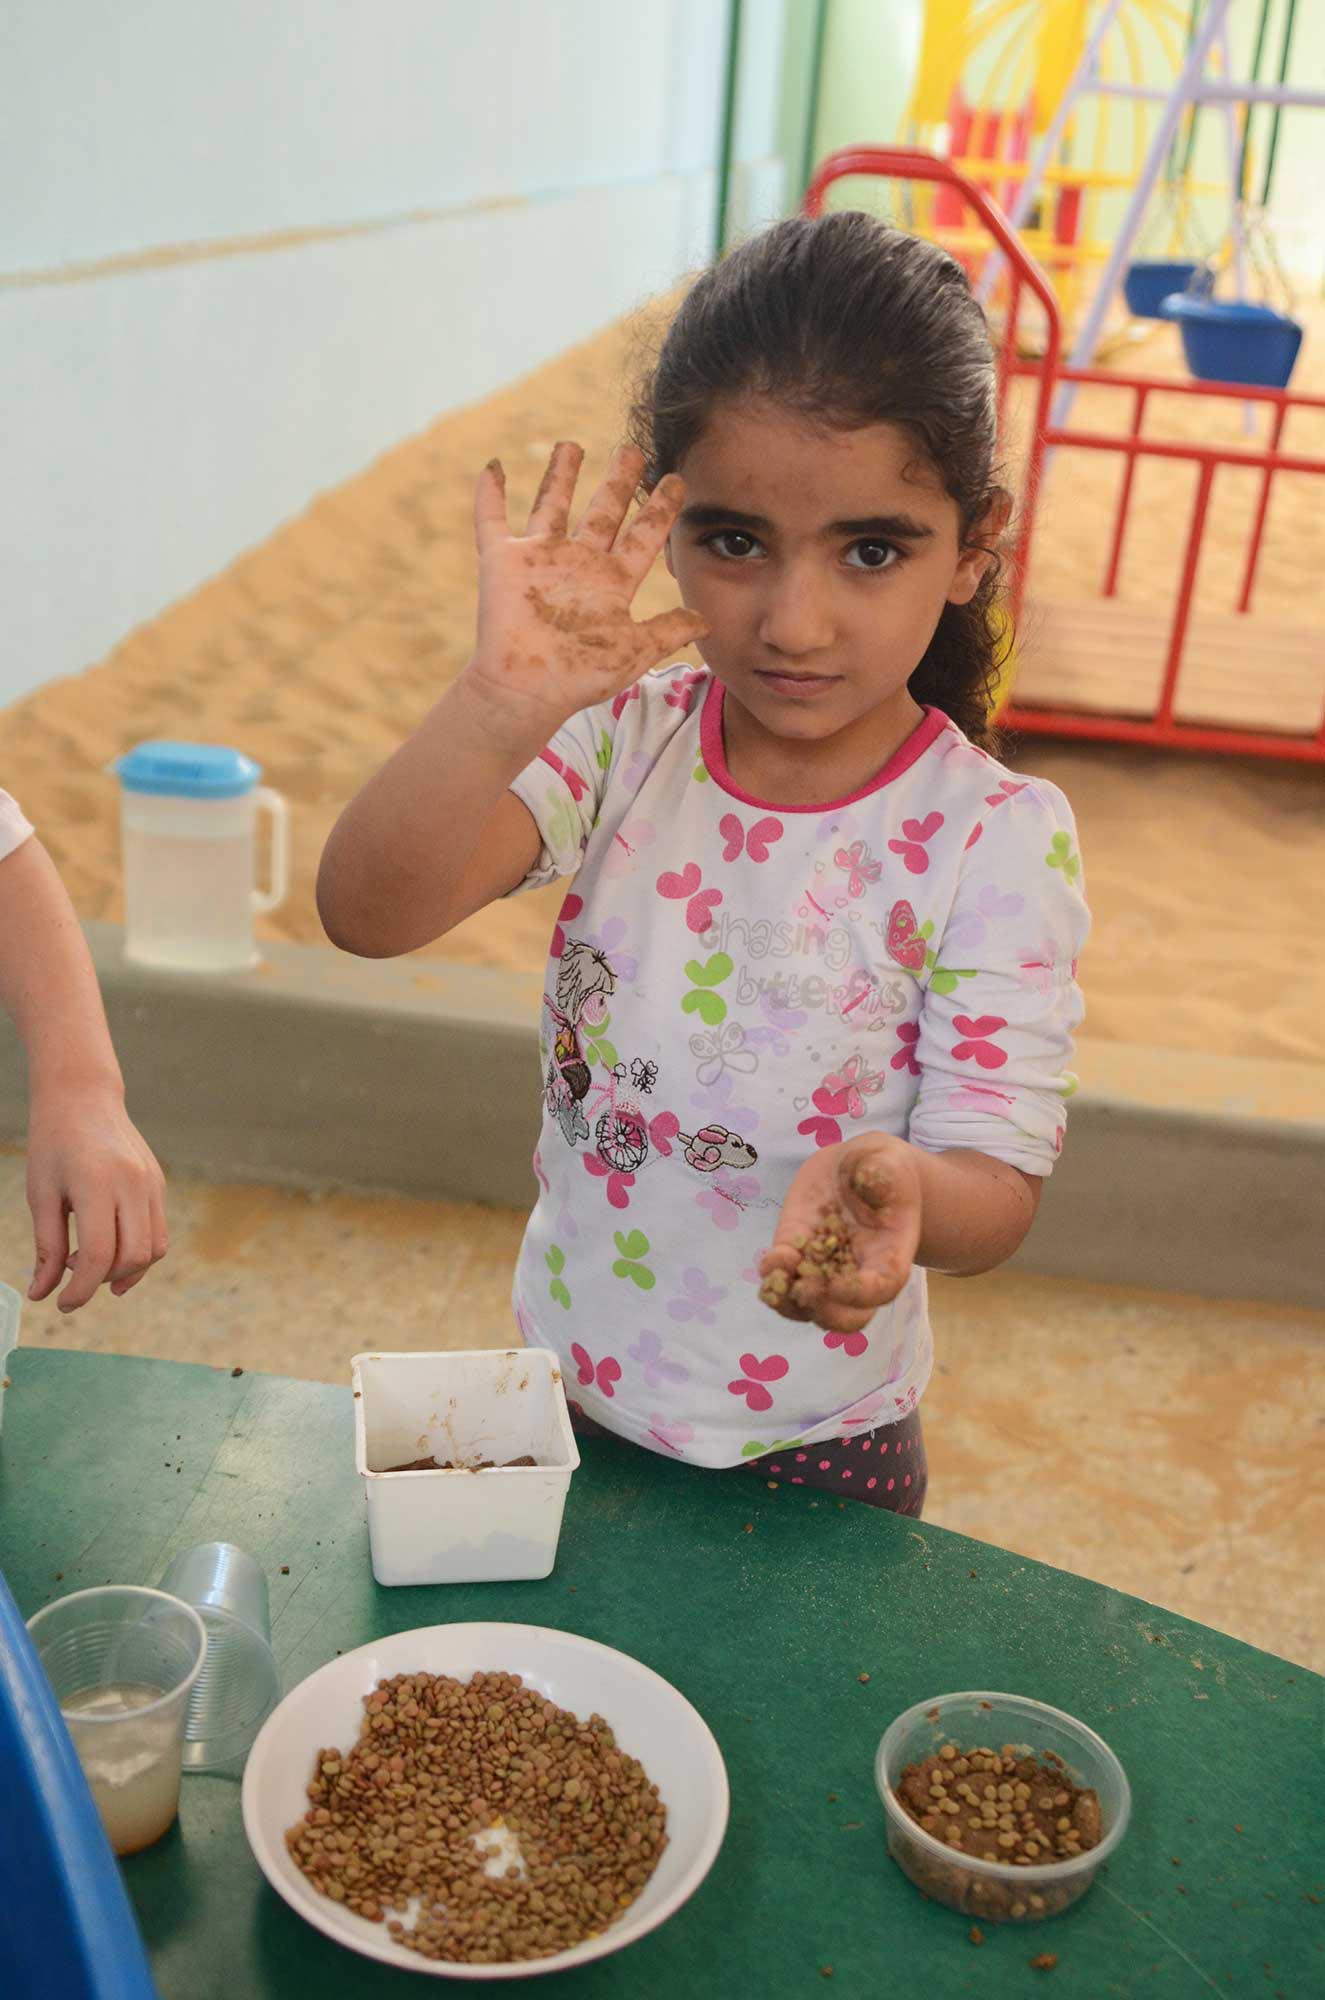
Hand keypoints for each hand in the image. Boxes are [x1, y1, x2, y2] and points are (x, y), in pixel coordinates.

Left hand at [27, 1084, 167, 1311]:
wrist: (83, 1098)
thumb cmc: (53, 1144)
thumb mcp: (40, 1195)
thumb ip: (46, 1247)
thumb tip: (41, 1294)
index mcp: (96, 1183)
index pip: (97, 1253)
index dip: (80, 1289)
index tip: (62, 1304)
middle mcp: (133, 1184)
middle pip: (133, 1257)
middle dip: (103, 1281)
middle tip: (73, 1277)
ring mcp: (152, 1184)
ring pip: (154, 1249)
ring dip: (125, 1270)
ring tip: (89, 1259)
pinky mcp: (159, 1184)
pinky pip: (158, 1232)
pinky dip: (137, 1251)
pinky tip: (108, 1244)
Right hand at [465, 441, 707, 745]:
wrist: (526, 690)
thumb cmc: (580, 677)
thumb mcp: (635, 652)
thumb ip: (669, 631)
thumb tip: (709, 622)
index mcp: (611, 582)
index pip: (643, 536)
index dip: (659, 509)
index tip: (676, 480)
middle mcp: (579, 565)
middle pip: (602, 511)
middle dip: (618, 480)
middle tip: (633, 449)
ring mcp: (540, 560)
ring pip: (552, 506)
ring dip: (560, 476)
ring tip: (572, 444)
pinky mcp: (502, 562)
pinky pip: (492, 520)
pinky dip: (489, 494)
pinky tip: (492, 465)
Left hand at [757, 1134, 922, 1333]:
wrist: (855, 1168)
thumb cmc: (880, 1167)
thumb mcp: (885, 1161)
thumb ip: (879, 1171)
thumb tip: (866, 1181)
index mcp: (890, 1253)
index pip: (883, 1287)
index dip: (861, 1294)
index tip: (837, 1285)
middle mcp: (859, 1272)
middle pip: (850, 1316)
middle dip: (826, 1313)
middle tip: (804, 1291)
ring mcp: (826, 1268)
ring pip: (811, 1308)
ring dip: (790, 1305)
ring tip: (776, 1287)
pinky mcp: (796, 1253)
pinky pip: (783, 1280)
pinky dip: (774, 1278)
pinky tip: (771, 1261)